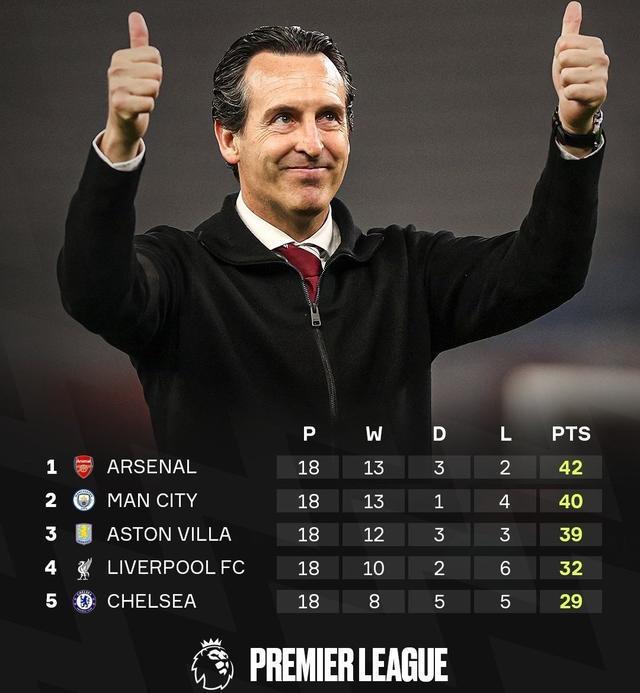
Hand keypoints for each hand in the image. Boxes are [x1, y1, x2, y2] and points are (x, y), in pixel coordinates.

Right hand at [101, 12, 162, 160]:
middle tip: (141, 92)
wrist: (122, 124)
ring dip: (151, 97)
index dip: (155, 70)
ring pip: (154, 86)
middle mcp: (115, 69)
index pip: (155, 55)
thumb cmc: (132, 94)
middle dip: (155, 85)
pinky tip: (137, 110)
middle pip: (157, 71)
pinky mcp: (120, 105)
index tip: (142, 79)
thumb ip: (138, 41)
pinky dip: (147, 108)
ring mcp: (116, 87)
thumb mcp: (134, 66)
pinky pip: (149, 102)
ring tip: (139, 100)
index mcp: (120, 57)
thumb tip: (136, 15)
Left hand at [552, 2, 608, 133]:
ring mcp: (602, 76)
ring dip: (565, 85)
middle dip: (561, 71)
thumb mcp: (566, 51)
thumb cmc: (570, 77)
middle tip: (570, 79)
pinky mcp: (598, 93)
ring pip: (567, 75)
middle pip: (564, 57)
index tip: (568, 66)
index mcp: (595, 44)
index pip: (562, 43)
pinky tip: (576, 97)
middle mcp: (602, 58)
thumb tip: (574, 5)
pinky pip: (571, 90)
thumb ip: (570, 29)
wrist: (574, 105)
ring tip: (573, 87)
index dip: (559, 58)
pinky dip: (568, 96)